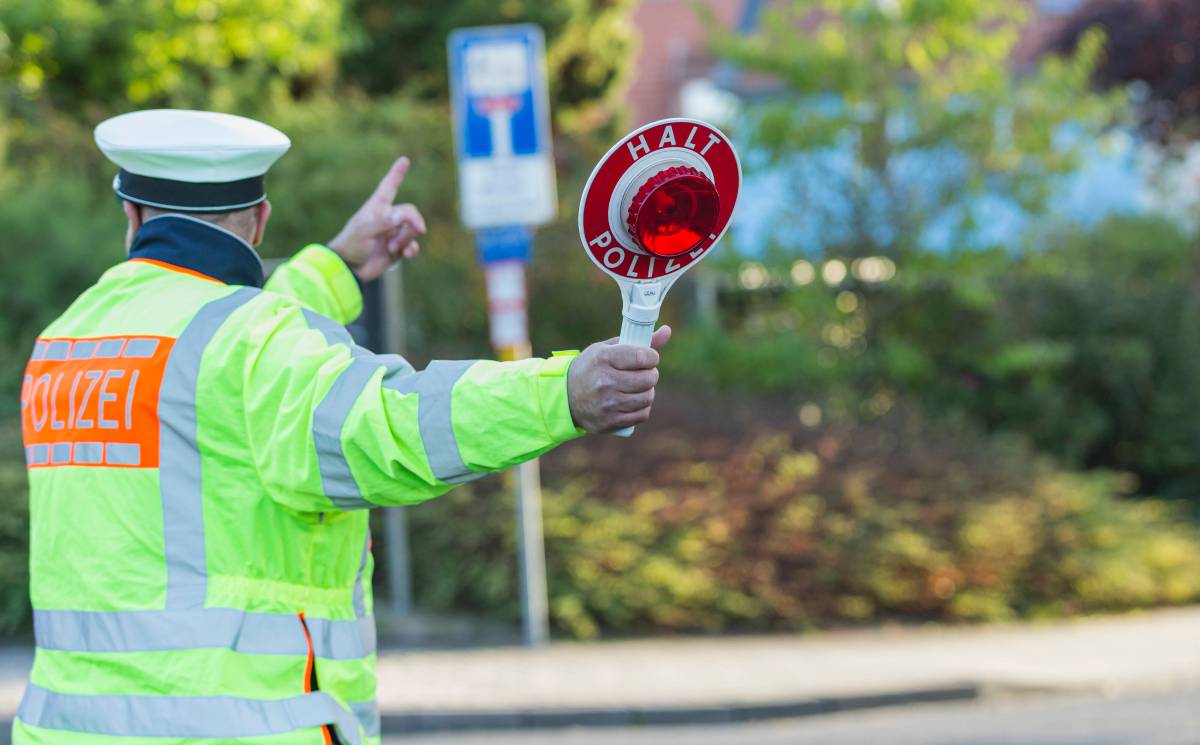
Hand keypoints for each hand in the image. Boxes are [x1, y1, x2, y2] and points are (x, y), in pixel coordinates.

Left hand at [328, 157, 425, 281]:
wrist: (350, 269)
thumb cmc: (351, 245)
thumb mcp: (364, 231)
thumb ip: (384, 222)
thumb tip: (402, 217)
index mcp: (376, 208)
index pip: (388, 187)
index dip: (396, 174)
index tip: (404, 160)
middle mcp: (387, 218)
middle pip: (410, 212)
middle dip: (414, 221)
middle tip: (418, 229)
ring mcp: (393, 234)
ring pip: (413, 230)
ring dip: (408, 238)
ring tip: (394, 248)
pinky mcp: (397, 249)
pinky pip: (412, 246)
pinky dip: (411, 250)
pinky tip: (406, 254)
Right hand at [567, 326, 671, 433]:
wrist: (565, 397)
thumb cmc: (591, 368)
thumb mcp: (607, 349)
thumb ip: (638, 341)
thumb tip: (667, 331)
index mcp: (603, 359)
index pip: (642, 357)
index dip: (652, 357)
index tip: (648, 358)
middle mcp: (605, 382)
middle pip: (648, 379)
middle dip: (650, 374)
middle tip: (643, 373)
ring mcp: (608, 404)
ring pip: (648, 397)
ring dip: (647, 392)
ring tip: (637, 387)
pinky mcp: (611, 422)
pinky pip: (642, 414)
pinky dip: (642, 408)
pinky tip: (632, 401)